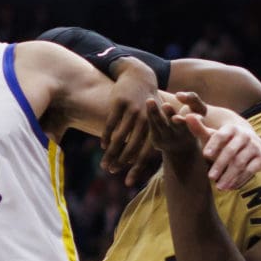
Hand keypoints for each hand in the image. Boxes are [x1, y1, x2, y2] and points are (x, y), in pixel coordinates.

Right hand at [100, 64, 166, 186]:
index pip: (147, 153)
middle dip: (120, 162)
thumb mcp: (155, 119)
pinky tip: (103, 146)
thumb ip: (152, 138)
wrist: (140, 77)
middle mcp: (146, 119)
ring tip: (104, 163)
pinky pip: (110, 125)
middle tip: (111, 171)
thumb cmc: (147, 103)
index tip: (128, 183)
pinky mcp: (120, 103)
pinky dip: (106, 137)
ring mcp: (133, 111)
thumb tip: (144, 161)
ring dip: (110, 153)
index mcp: (156, 126)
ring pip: (119, 138)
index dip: (137, 169)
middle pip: (131, 147)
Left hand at [170, 91, 260, 191]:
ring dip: (229, 175)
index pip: (221, 136)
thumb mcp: (210, 135)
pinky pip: (251, 170)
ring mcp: (254, 147)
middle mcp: (245, 136)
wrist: (244, 144)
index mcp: (232, 128)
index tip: (205, 155)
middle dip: (220, 165)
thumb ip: (199, 128)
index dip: (213, 145)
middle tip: (210, 176)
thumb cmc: (222, 142)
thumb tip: (188, 116)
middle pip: (231, 151)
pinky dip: (240, 179)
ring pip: (240, 162)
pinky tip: (231, 187)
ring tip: (219, 186)